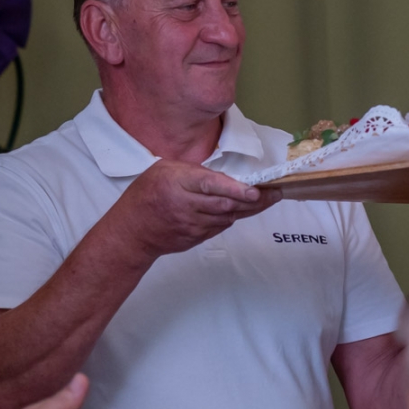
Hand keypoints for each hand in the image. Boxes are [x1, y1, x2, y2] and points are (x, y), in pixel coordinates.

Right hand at [104, 160, 277, 262]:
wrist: (131, 232)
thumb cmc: (146, 193)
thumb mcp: (164, 170)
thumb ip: (193, 172)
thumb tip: (224, 178)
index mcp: (176, 183)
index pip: (210, 187)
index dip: (235, 190)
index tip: (255, 191)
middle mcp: (185, 206)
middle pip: (226, 205)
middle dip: (255, 200)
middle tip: (277, 192)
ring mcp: (191, 226)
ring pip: (227, 217)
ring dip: (249, 209)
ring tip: (269, 198)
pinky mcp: (195, 239)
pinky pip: (220, 227)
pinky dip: (234, 217)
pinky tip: (246, 209)